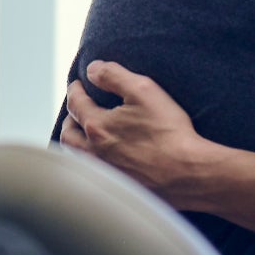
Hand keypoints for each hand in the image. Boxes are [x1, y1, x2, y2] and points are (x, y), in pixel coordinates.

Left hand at [60, 62, 212, 209]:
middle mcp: (93, 152)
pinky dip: (87, 159)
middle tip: (76, 109)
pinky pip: (92, 171)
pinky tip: (99, 157)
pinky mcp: (116, 185)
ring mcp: (104, 172)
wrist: (186, 173)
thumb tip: (92, 69)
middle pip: (68, 133)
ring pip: (76, 155)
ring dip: (74, 140)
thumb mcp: (143, 90)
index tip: (78, 83)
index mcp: (97, 127)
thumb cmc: (167, 131)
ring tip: (81, 133)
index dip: (75, 90)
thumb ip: (114, 75)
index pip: (76, 103)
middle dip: (70, 117)